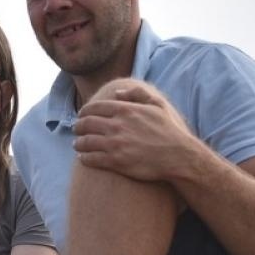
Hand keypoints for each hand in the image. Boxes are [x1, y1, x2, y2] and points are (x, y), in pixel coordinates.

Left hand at [73, 82, 199, 182]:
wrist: (177, 156)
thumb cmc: (169, 130)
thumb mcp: (158, 104)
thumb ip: (137, 94)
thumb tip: (117, 93)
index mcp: (126, 110)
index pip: (94, 108)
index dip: (84, 112)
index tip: (81, 116)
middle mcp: (117, 125)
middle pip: (86, 124)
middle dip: (78, 126)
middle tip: (76, 129)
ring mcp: (115, 144)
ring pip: (85, 142)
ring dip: (78, 142)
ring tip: (77, 144)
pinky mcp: (114, 161)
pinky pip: (90, 158)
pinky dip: (83, 157)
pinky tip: (83, 157)